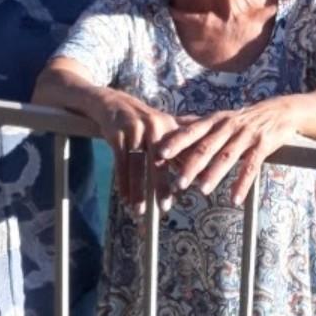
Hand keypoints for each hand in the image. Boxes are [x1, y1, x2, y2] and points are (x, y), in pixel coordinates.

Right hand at [92, 90, 178, 212]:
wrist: (114, 104)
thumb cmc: (144, 122)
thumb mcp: (165, 127)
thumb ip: (182, 147)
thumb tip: (201, 170)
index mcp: (169, 126)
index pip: (179, 154)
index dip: (183, 173)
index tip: (185, 193)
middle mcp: (153, 126)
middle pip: (158, 162)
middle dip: (161, 186)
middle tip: (164, 207)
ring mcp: (134, 130)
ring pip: (137, 166)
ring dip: (138, 190)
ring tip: (139, 210)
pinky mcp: (116, 135)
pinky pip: (120, 164)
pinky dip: (122, 183)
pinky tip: (124, 198)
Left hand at [153, 98, 298, 205]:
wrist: (281, 111)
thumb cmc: (245, 119)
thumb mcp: (221, 118)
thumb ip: (198, 126)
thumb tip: (171, 127)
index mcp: (215, 120)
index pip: (192, 131)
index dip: (176, 142)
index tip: (160, 154)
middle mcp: (228, 126)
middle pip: (207, 146)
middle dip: (191, 166)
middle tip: (178, 183)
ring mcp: (246, 135)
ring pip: (227, 157)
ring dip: (214, 174)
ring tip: (202, 190)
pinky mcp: (263, 145)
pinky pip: (251, 167)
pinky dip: (242, 184)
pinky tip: (234, 199)